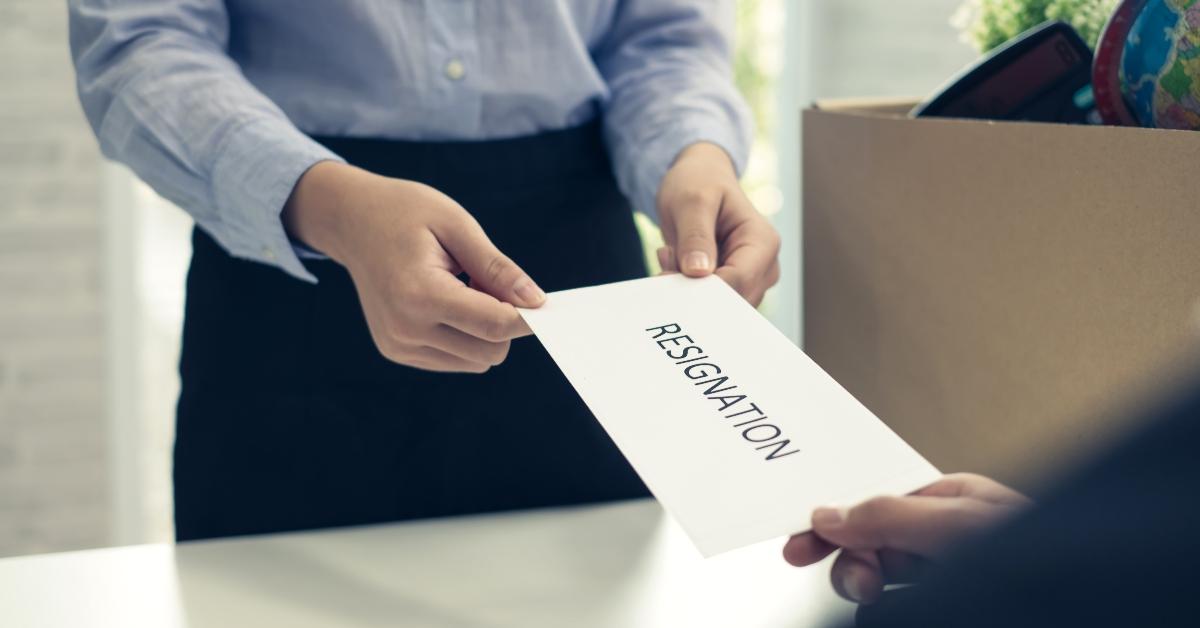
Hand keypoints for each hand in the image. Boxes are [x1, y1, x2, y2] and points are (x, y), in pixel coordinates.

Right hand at [283, 161, 543, 372]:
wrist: (351, 221)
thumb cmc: (405, 213)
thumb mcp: (457, 225)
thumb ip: (497, 268)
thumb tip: (537, 302)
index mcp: (420, 295)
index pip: (495, 325)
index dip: (528, 317)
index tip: (544, 303)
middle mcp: (406, 329)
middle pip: (490, 351)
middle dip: (504, 322)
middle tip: (489, 283)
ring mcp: (398, 345)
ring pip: (476, 361)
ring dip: (484, 331)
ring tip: (462, 289)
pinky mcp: (396, 352)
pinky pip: (455, 360)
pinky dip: (465, 337)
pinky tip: (446, 303)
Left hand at [655, 142, 780, 305]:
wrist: (700, 180)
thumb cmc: (700, 183)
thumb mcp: (692, 201)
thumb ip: (696, 236)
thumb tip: (699, 272)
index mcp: (762, 242)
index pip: (738, 281)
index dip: (703, 288)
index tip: (667, 278)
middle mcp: (764, 266)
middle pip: (730, 301)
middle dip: (692, 289)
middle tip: (668, 258)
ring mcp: (750, 280)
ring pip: (717, 307)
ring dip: (686, 288)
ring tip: (674, 252)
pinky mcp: (732, 287)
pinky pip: (708, 303)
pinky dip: (685, 287)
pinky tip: (677, 260)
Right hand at [782, 473, 1029, 604]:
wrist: (1086, 599)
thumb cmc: (1046, 553)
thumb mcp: (959, 526)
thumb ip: (891, 516)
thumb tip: (833, 514)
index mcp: (951, 502)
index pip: (874, 502)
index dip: (833, 520)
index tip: (799, 544)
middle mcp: (945, 537)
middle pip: (869, 541)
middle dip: (850, 558)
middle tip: (853, 582)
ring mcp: (946, 576)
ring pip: (880, 577)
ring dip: (865, 584)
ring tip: (875, 596)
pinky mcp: (947, 604)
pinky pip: (898, 605)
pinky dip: (884, 606)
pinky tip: (885, 606)